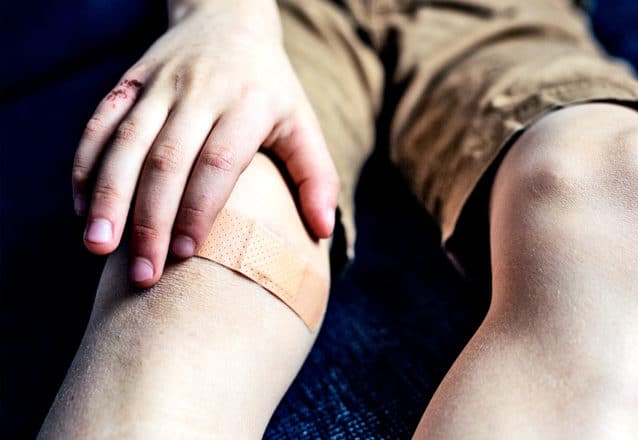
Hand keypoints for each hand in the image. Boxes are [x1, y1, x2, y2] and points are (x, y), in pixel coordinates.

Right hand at [72, 3, 338, 286]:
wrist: (229, 21)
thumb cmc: (270, 89)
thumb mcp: (303, 122)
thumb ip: (317, 175)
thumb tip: (324, 231)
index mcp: (247, 105)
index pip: (218, 161)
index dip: (200, 209)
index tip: (187, 254)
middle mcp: (200, 93)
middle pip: (167, 160)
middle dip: (151, 220)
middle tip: (143, 273)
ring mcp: (159, 86)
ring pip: (126, 143)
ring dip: (108, 197)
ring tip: (99, 247)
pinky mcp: (129, 82)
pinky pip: (99, 124)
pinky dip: (85, 166)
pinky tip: (81, 209)